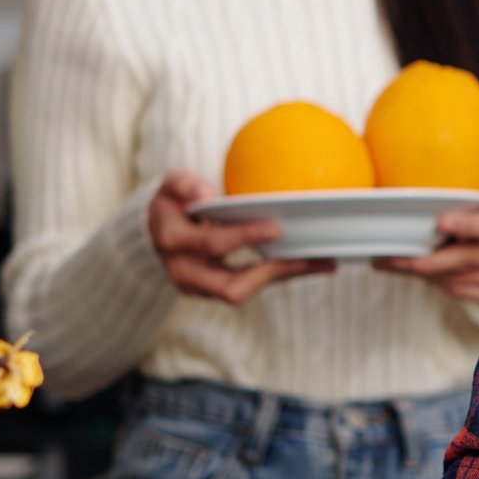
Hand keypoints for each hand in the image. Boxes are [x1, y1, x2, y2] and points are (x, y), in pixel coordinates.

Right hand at [146, 169, 334, 303]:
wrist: (157, 231)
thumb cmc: (171, 202)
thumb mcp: (171, 185)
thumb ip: (184, 184)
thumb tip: (205, 192)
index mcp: (173, 241)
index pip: (212, 244)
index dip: (243, 238)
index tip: (275, 228)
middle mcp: (185, 272)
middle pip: (230, 287)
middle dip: (270, 273)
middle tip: (308, 257)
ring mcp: (200, 287)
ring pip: (243, 293)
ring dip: (283, 278)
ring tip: (322, 263)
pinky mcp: (216, 291)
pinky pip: (251, 287)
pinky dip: (279, 276)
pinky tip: (311, 264)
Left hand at [373, 166, 478, 303]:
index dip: (470, 225)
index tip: (441, 222)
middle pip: (473, 257)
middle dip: (434, 258)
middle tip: (401, 255)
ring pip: (463, 278)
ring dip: (427, 272)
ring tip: (395, 262)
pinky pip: (462, 290)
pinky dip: (436, 281)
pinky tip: (415, 271)